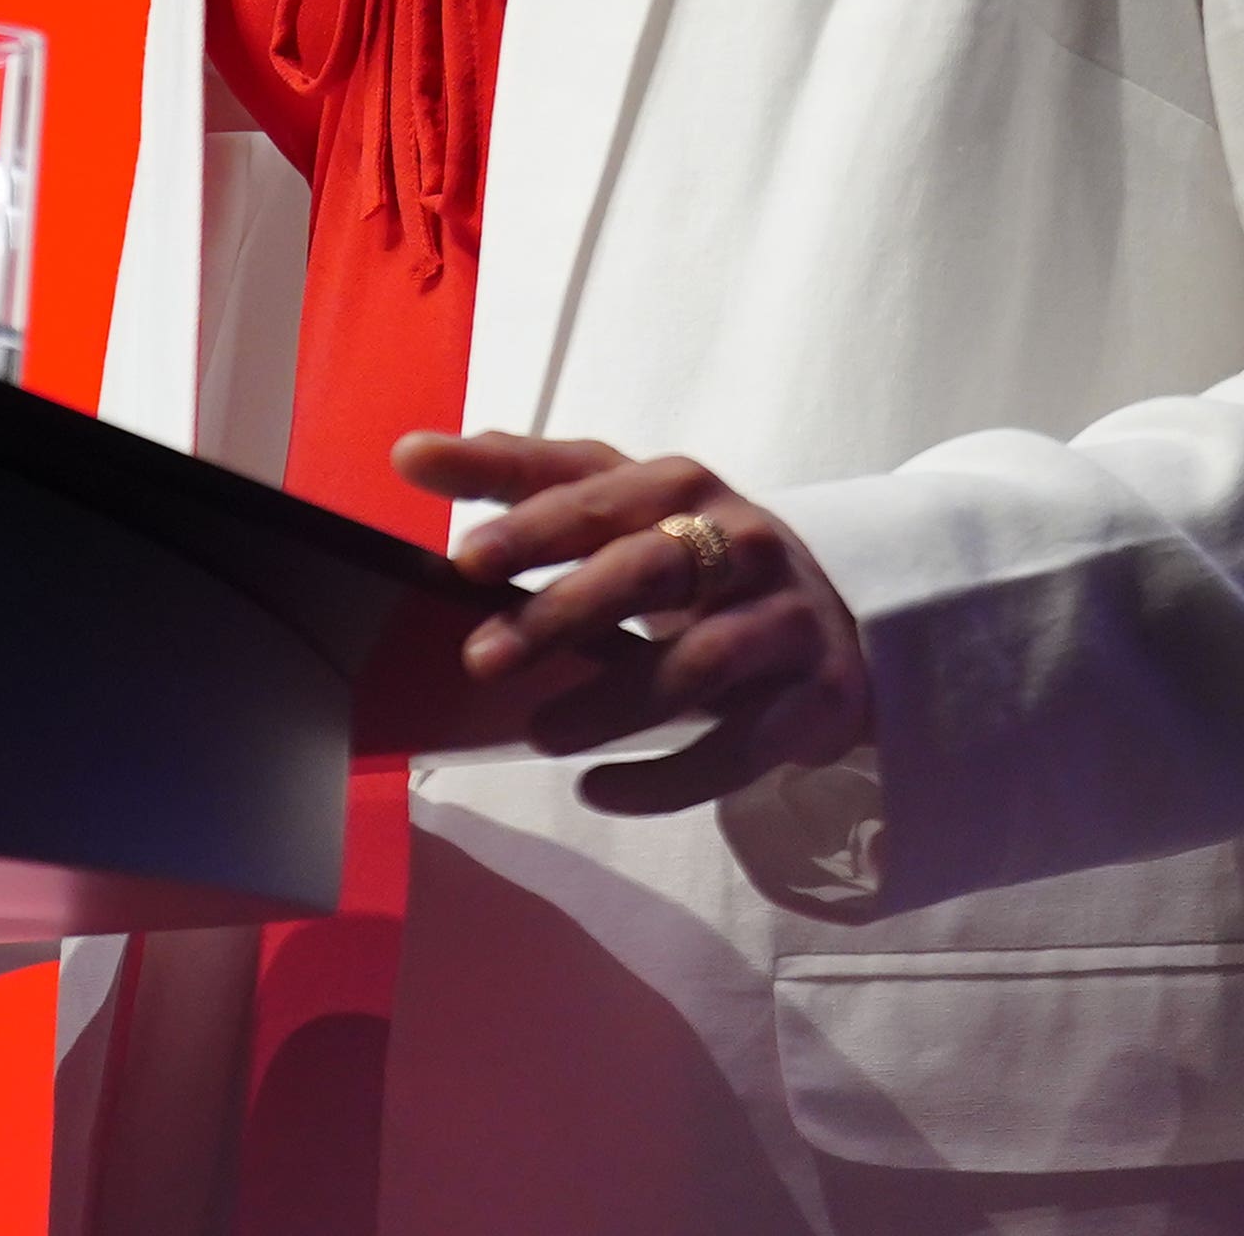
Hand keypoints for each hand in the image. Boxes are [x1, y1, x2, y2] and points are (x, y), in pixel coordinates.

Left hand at [396, 432, 873, 815]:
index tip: (463, 559)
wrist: (831, 624)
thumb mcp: (623, 509)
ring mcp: (785, 618)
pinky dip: (663, 778)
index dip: (534, 523)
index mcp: (682, 485)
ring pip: (697, 664)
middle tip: (481, 659)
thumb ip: (526, 480)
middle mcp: (742, 540)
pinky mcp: (816, 696)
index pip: (601, 492)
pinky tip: (599, 789)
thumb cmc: (697, 558)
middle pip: (649, 570)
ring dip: (610, 704)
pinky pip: (737, 746)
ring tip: (538, 735)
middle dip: (562, 614)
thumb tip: (412, 453)